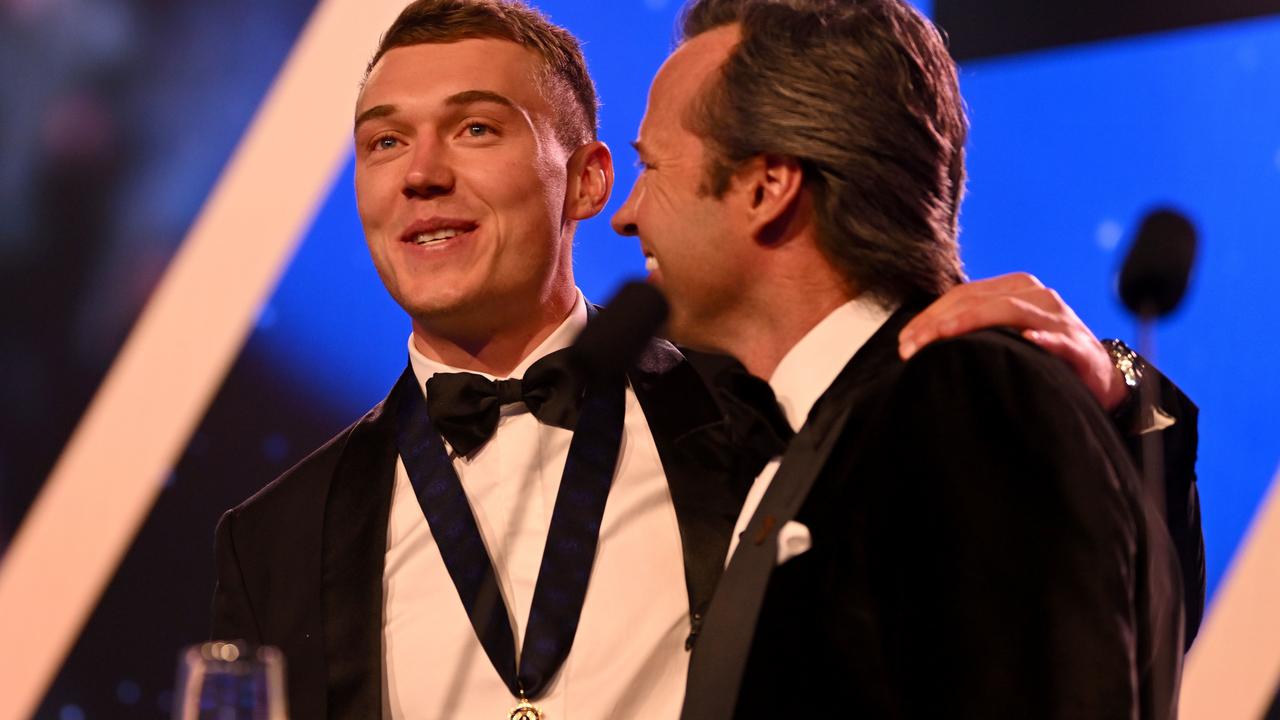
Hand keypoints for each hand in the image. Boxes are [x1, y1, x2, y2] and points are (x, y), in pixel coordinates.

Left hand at [898, 273, 1127, 410]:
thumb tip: (920, 340)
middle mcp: (1036, 296)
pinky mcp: (1079, 346)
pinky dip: (1043, 340)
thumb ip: (974, 329)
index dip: (930, 315)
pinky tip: (1027, 343)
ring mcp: (1058, 319)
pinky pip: (1058, 340)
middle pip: (979, 300)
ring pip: (1009, 310)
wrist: (1098, 377)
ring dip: (972, 324)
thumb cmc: (1041, 356)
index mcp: (1015, 289)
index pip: (963, 294)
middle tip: (910, 347)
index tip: (904, 341)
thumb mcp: (1005, 335)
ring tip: (943, 337)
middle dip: (939, 322)